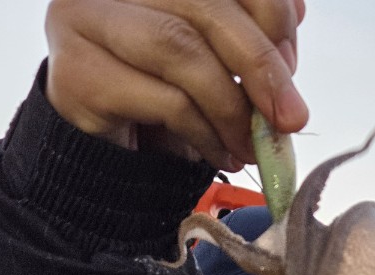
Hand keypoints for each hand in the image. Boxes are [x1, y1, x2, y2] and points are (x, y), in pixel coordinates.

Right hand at [44, 0, 308, 168]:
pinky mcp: (79, 75)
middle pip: (205, 5)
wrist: (103, 159)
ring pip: (183, 50)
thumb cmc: (161, 103)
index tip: (291, 60)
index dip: (269, 9)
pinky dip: (208, 135)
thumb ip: (246, 34)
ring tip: (252, 146)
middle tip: (289, 116)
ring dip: (233, 108)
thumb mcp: (213, 64)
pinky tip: (222, 155)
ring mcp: (86, 21)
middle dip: (260, 64)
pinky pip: (167, 102)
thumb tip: (295, 11)